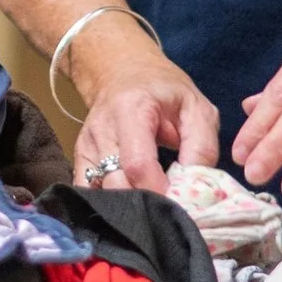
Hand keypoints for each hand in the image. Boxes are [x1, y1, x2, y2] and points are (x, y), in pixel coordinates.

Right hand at [69, 21, 217, 192]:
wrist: (122, 70)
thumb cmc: (162, 90)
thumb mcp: (196, 106)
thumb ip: (202, 145)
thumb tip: (196, 186)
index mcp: (132, 110)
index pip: (138, 164)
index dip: (160, 192)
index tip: (180, 204)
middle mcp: (102, 129)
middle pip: (117, 184)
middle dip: (145, 205)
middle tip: (169, 211)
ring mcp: (86, 146)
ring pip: (103, 193)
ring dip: (129, 207)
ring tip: (153, 208)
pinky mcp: (79, 159)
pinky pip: (90, 193)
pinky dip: (110, 205)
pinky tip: (130, 204)